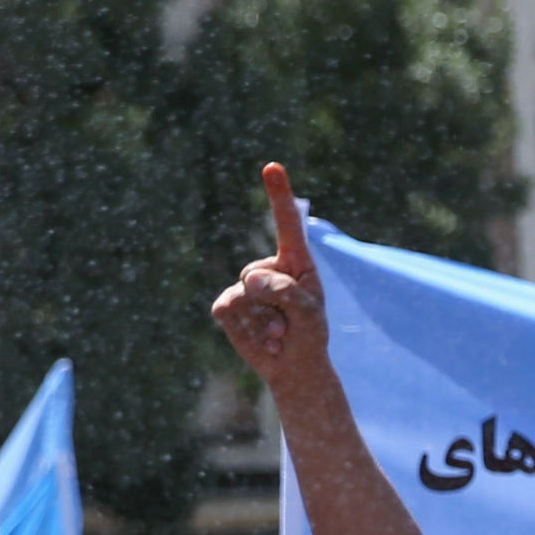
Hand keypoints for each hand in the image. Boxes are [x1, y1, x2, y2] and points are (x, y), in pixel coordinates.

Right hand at [209, 163, 336, 394]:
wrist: (292, 367)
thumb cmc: (308, 335)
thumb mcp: (308, 314)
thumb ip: (285, 292)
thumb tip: (250, 280)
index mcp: (295, 261)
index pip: (286, 223)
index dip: (278, 195)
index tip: (272, 166)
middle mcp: (269, 267)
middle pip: (258, 272)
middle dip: (274, 303)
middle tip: (289, 325)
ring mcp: (245, 285)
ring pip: (243, 294)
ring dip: (262, 321)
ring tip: (278, 334)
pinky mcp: (228, 305)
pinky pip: (226, 308)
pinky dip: (244, 329)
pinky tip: (261, 340)